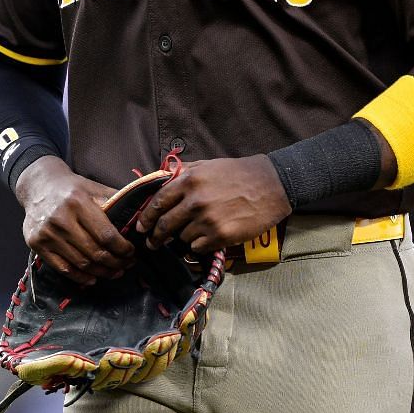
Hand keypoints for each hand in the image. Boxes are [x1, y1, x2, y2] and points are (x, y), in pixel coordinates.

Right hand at [15, 156, 136, 286]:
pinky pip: (63, 268)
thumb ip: (116, 201)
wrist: (38, 185)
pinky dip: (81, 277)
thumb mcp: (94, 188)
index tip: (132, 252)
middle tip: (126, 265)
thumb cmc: (72, 188)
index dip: (122, 249)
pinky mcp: (36, 244)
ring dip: (102, 272)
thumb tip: (141, 218)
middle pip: (95, 252)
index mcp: (77, 202)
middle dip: (116, 263)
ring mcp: (46, 233)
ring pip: (81, 263)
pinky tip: (93, 277)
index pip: (106, 235)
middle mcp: (60, 218)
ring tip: (115, 272)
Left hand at [133, 156, 290, 253]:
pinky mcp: (222, 236)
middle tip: (152, 243)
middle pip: (165, 225)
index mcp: (188, 181)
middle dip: (155, 237)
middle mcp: (195, 201)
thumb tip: (159, 178)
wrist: (272, 185)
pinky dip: (198, 246)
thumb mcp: (207, 165)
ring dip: (183, 238)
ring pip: (182, 238)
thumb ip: (182, 172)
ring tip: (192, 234)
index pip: (157, 202)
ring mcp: (208, 220)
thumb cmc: (238, 173)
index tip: (142, 226)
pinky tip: (205, 239)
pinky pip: (198, 247)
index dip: (146, 217)